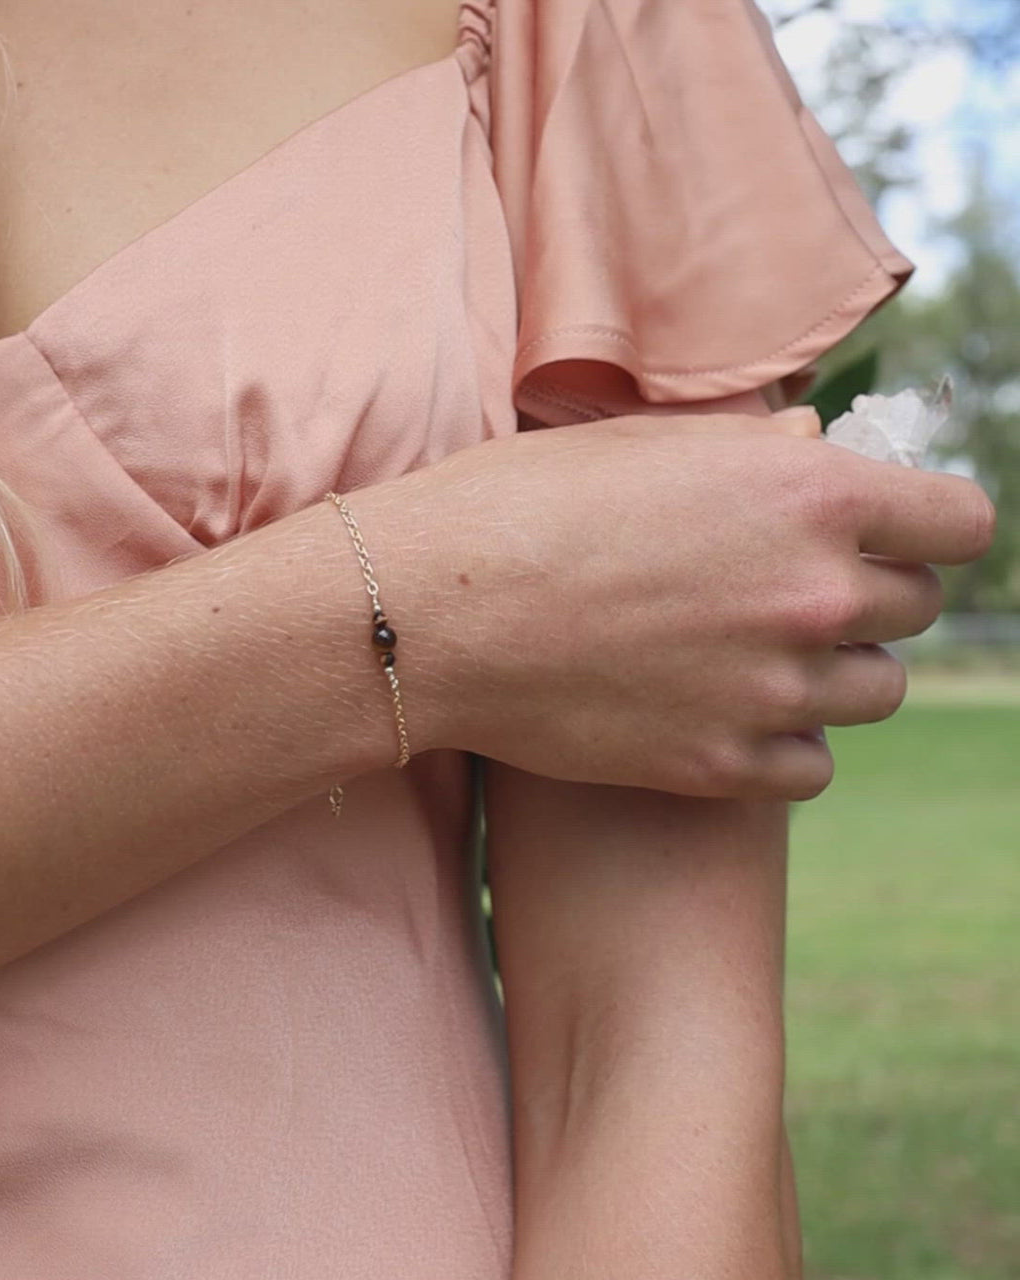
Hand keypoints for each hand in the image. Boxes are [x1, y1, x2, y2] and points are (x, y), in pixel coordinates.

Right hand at [360, 408, 994, 798]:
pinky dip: (786, 739)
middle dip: (871, 593)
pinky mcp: (723, 766)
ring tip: (760, 653)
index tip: (898, 533)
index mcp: (808, 495)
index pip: (960, 522)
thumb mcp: (647, 443)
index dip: (930, 525)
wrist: (432, 612)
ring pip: (876, 692)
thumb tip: (818, 452)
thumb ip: (757, 451)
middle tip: (797, 589)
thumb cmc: (521, 504)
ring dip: (835, 670)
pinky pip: (813, 764)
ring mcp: (771, 690)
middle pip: (917, 609)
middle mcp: (811, 596)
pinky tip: (730, 710)